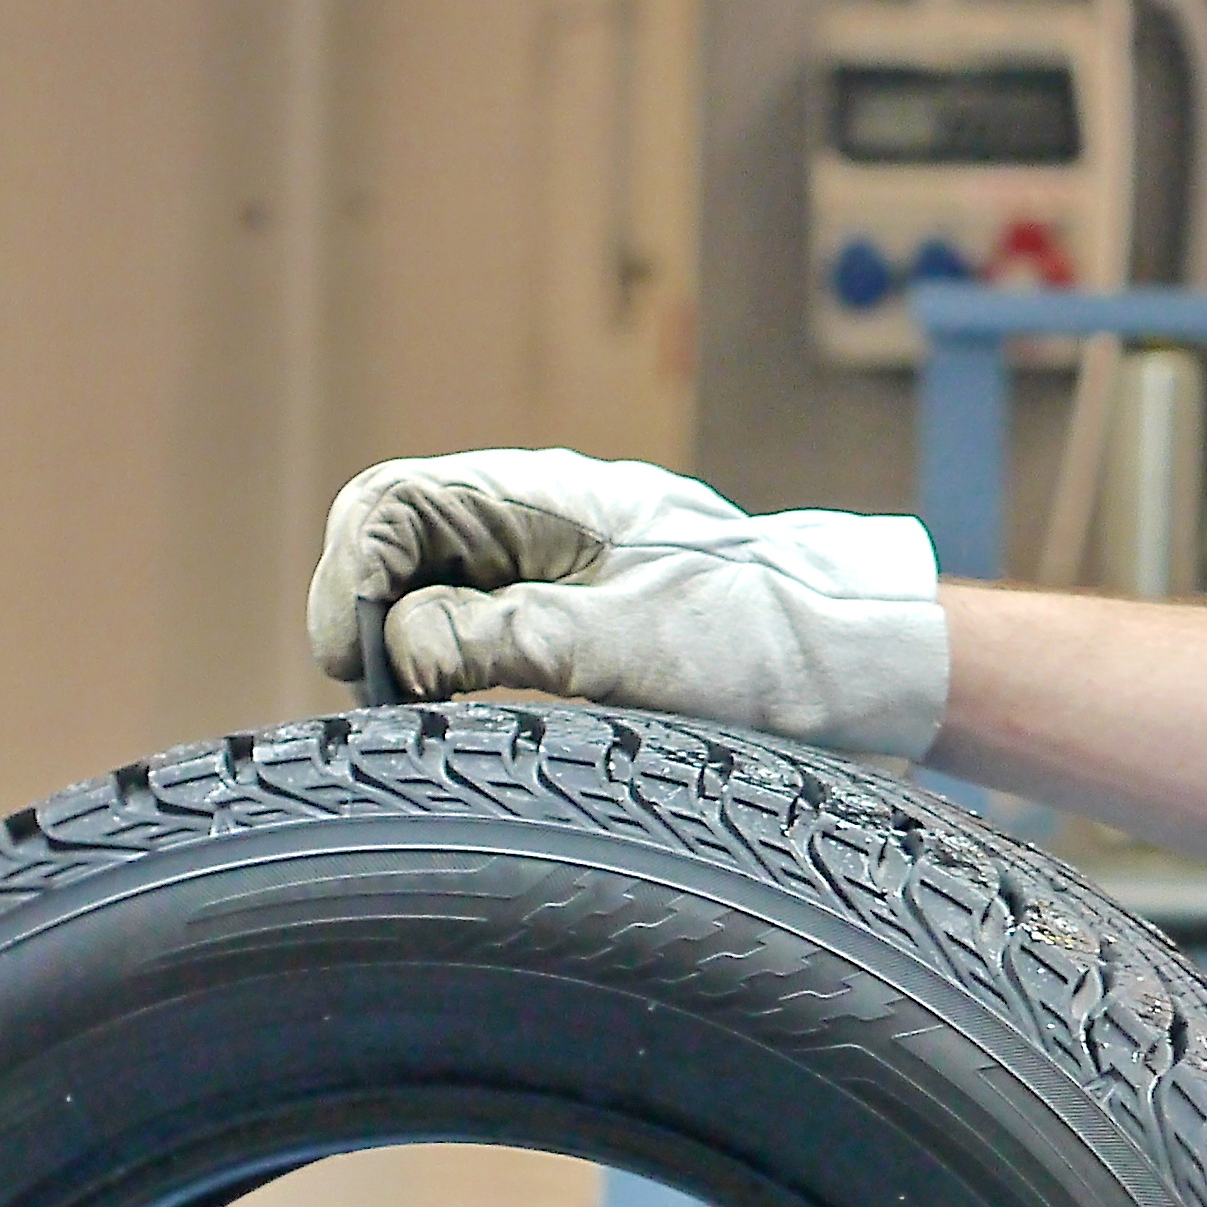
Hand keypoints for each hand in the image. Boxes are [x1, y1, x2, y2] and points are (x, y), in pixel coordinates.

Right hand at [308, 448, 950, 755]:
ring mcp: (549, 560)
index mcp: (542, 496)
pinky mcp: (568, 610)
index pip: (392, 504)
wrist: (854, 659)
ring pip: (427, 582)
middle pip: (394, 538)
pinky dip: (443, 659)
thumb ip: (501, 636)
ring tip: (407, 710)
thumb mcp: (623, 648)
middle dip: (364, 608)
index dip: (353, 578)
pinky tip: (454, 707)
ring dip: (400, 639)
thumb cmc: (756, 643)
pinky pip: (472, 619)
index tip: (356, 660)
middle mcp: (534, 517)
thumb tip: (398, 644)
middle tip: (371, 697)